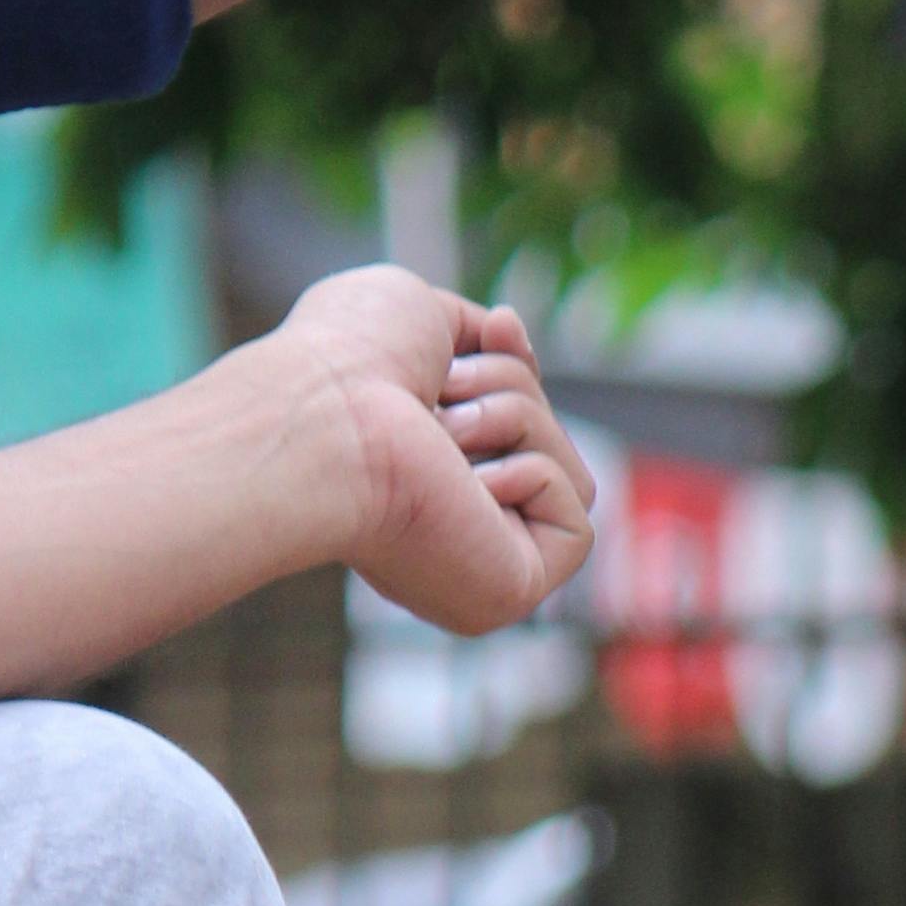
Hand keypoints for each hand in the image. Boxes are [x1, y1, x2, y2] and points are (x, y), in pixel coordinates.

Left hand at [275, 269, 596, 635]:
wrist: (328, 415)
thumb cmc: (345, 360)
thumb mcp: (417, 316)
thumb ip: (469, 337)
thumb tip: (507, 333)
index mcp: (420, 473)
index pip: (514, 426)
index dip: (513, 370)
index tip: (495, 326)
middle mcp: (449, 525)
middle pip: (548, 439)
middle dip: (511, 388)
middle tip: (443, 392)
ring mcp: (482, 562)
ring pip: (571, 473)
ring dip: (518, 423)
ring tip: (444, 432)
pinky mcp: (512, 588)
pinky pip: (577, 518)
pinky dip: (534, 476)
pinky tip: (468, 486)